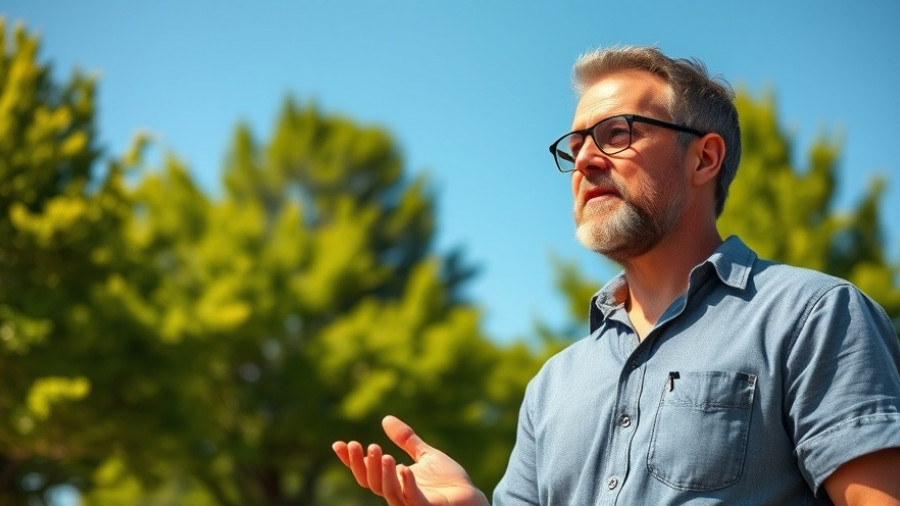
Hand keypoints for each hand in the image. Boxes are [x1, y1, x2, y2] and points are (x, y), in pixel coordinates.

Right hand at [332, 415, 489, 505]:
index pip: (366, 473)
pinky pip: (413, 499)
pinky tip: (404, 469)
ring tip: (379, 451)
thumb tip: (386, 419)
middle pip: (372, 483)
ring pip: (388, 492)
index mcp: (394, 482)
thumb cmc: (449, 482)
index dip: (351, 461)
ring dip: (381, 472)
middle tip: (358, 444)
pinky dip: (406, 484)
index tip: (338, 444)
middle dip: (363, 465)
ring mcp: (412, 503)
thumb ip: (407, 440)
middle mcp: (398, 495)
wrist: (471, 498)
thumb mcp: (425, 455)